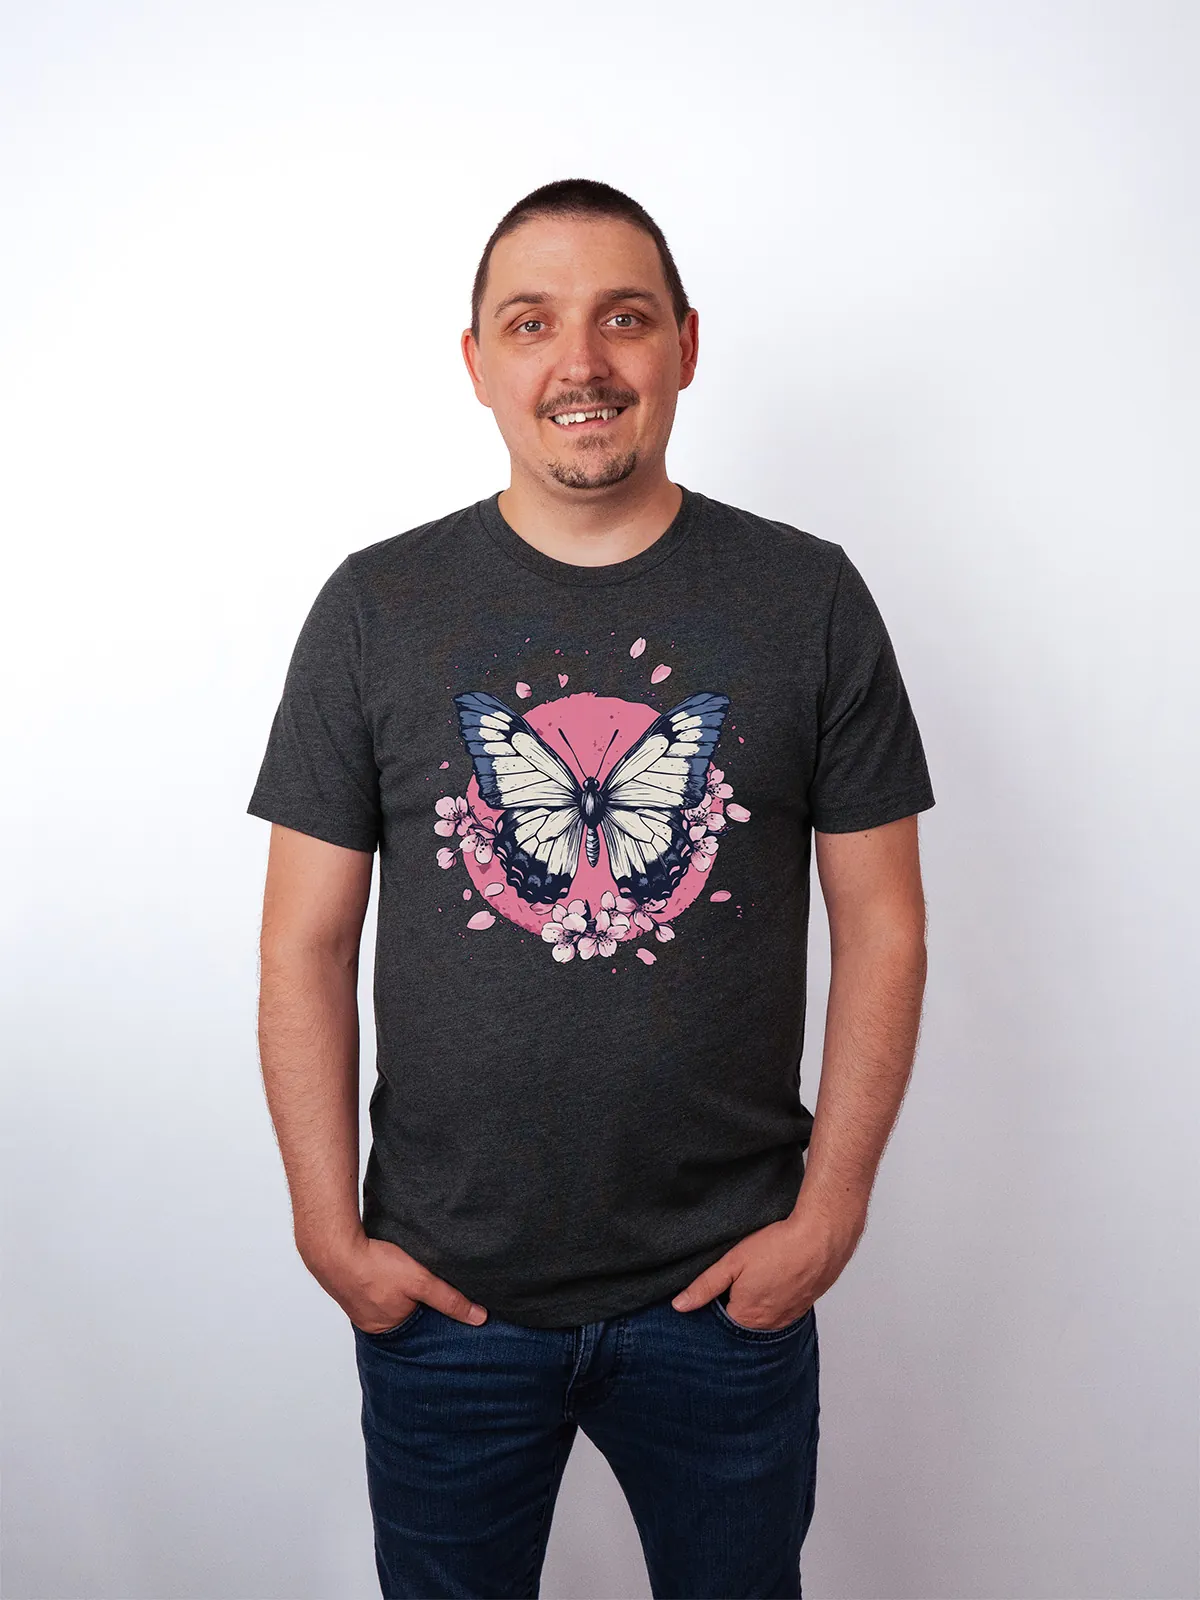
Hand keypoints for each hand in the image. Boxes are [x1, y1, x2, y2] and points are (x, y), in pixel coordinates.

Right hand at [301, 1231, 488, 1331]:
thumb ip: (449, 1299)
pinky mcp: (350, 1285)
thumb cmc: (374, 1267)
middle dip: (415, 1303)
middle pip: (404, 1314)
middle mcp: (371, 1323)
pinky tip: (385, 1266)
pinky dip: (381, 1279)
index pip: (420, 1327)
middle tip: (424, 1285)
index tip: (445, 1302)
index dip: (434, 1315)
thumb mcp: (420, 1282)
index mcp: (387, 1330)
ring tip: (404, 1274)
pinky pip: (373, 1287)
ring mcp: (358, 1304)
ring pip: (388, 1299)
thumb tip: (480, 1318)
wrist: (332, 1247)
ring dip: (398, 1289)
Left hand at [670, 1197, 866, 1327]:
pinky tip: (776, 1278)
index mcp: (747, 1317)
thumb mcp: (733, 1262)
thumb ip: (705, 1286)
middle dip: (736, 1306)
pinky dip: (777, 1298)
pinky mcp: (805, 1305)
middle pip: (744, 1322)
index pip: (720, 1324)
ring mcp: (790, 1316)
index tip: (716, 1288)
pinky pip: (784, 1310)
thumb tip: (680, 1307)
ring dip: (758, 1303)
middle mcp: (769, 1324)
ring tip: (757, 1277)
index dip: (715, 1306)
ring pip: (765, 1317)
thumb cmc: (777, 1247)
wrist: (822, 1237)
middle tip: (737, 1280)